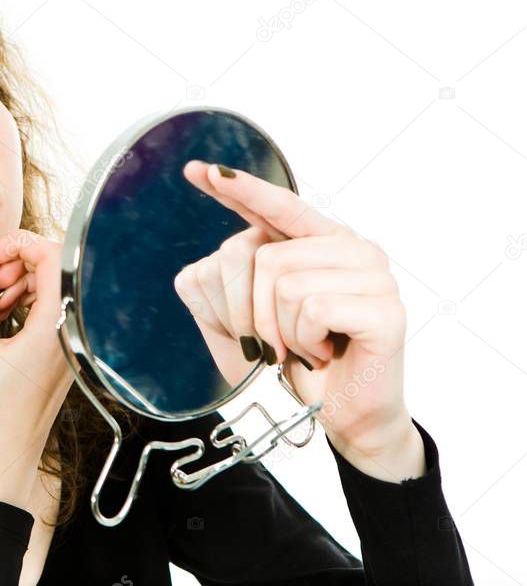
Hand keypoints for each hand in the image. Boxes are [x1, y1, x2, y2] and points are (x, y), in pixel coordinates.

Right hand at [0, 229, 73, 507]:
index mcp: (56, 329)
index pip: (52, 256)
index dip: (15, 245)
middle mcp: (73, 334)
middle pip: (56, 268)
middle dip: (17, 263)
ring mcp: (72, 346)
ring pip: (55, 288)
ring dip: (21, 282)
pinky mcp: (63, 356)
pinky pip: (52, 310)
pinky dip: (26, 302)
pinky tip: (0, 316)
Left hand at [173, 160, 417, 470]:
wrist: (340, 415)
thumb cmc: (296, 362)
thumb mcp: (253, 315)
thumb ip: (243, 275)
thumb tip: (233, 245)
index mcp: (319, 241)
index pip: (276, 204)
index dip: (237, 188)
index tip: (199, 170)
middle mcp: (352, 246)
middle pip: (261, 255)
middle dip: (249, 310)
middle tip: (275, 341)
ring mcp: (374, 274)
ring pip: (285, 284)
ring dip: (281, 331)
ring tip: (306, 346)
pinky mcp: (386, 309)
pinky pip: (313, 308)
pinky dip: (305, 341)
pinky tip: (325, 352)